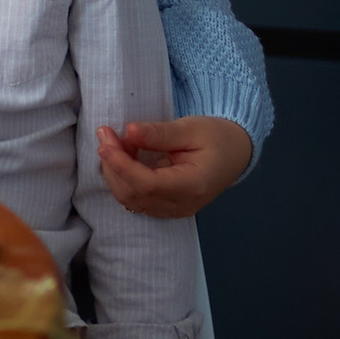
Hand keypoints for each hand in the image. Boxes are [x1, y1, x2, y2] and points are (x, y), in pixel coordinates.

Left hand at [98, 116, 254, 216]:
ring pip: (130, 199)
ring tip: (117, 141)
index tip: (105, 140)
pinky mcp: (165, 208)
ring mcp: (173, 210)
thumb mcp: (190, 128)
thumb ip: (159, 133)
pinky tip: (124, 155)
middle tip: (106, 134)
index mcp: (193, 186)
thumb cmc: (216, 138)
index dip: (121, 164)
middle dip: (112, 164)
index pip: (147, 184)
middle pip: (133, 194)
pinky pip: (135, 198)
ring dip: (115, 170)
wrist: (233, 153)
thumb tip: (128, 131)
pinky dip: (122, 177)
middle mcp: (182, 205)